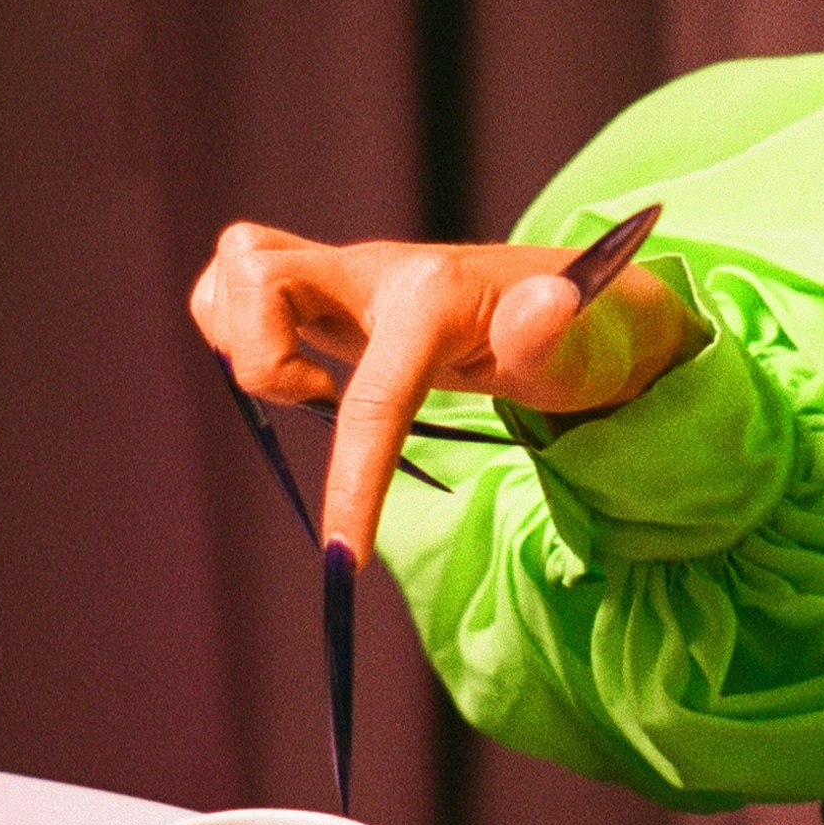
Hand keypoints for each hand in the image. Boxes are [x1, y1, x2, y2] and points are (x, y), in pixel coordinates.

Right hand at [189, 224, 704, 563]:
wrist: (581, 300)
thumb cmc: (583, 338)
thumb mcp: (584, 348)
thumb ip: (554, 334)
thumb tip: (548, 306)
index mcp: (434, 298)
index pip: (370, 393)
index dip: (351, 482)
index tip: (344, 560)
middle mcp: (378, 270)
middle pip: (258, 272)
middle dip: (261, 355)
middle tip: (317, 402)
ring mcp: (349, 274)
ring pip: (239, 265)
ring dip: (243, 337)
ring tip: (308, 388)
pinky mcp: (331, 288)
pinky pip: (245, 282)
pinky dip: (244, 328)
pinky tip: (301, 374)